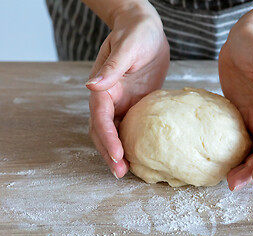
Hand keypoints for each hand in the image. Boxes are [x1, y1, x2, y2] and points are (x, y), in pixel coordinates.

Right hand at [86, 11, 169, 178]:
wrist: (146, 29)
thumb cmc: (136, 34)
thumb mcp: (125, 48)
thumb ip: (111, 69)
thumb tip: (91, 86)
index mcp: (103, 87)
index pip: (100, 118)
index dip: (107, 138)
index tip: (117, 155)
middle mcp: (109, 98)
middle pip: (102, 131)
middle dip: (109, 153)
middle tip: (120, 172)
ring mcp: (121, 103)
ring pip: (114, 133)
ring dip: (117, 152)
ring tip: (126, 171)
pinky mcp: (135, 104)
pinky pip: (129, 127)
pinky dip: (131, 142)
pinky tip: (140, 154)